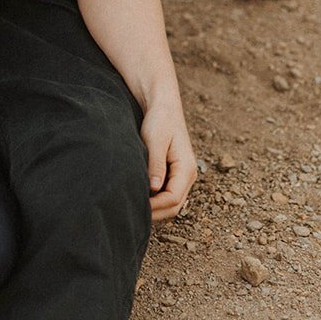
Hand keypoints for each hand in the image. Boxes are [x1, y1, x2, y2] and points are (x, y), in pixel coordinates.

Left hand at [141, 100, 197, 222]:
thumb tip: (155, 189)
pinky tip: (140, 198)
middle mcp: (188, 175)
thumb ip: (156, 165)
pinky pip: (167, 195)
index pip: (173, 198)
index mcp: (186, 168)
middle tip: (132, 212)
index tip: (136, 205)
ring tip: (134, 207)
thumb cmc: (159, 120)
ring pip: (171, 203)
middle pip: (174, 206)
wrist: (163, 107)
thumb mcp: (155, 140)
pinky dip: (156, 201)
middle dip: (155, 213)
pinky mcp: (174, 174)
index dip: (155, 207)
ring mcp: (182, 176)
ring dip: (156, 209)